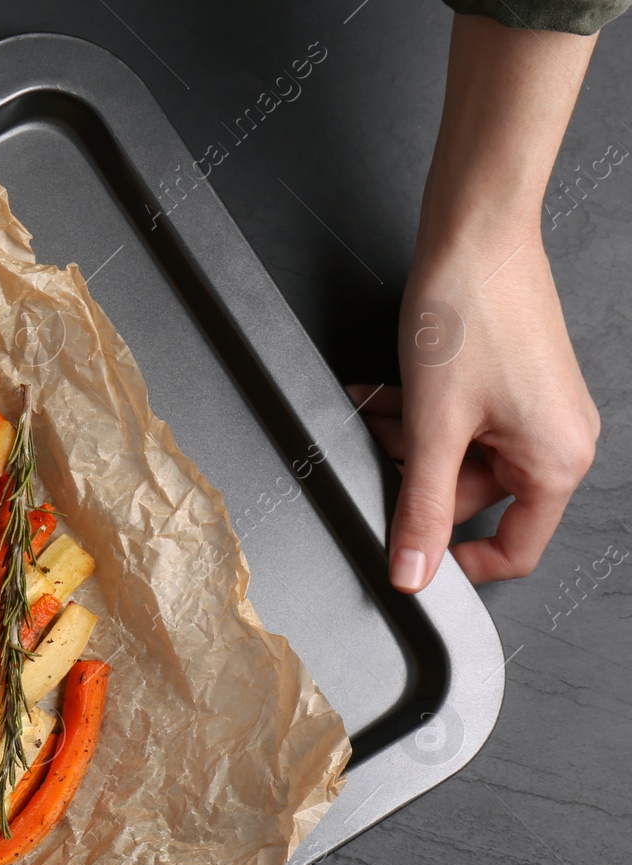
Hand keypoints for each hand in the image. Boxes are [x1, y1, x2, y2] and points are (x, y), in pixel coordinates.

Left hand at [350, 14, 599, 593]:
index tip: (407, 559)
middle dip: (412, 478)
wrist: (475, 232)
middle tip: (367, 457)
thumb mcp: (432, 427)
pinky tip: (374, 396)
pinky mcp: (508, 383)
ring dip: (404, 442)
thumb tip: (412, 574)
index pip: (514, 549)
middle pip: (473, 498)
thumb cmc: (469, 315)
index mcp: (557, 463)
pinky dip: (415, 414)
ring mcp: (532, 410)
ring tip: (369, 413)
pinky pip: (458, 422)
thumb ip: (420, 508)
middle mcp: (557, 440)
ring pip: (455, 456)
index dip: (457, 562)